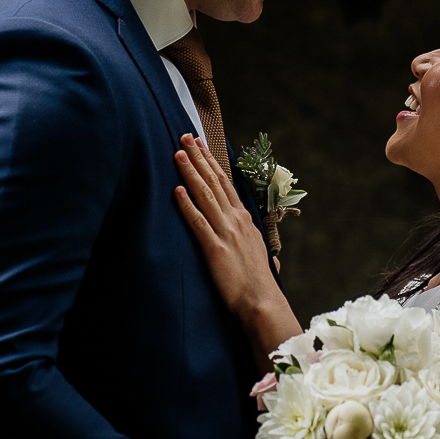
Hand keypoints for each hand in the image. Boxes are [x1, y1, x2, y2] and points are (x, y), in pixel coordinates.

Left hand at [173, 135, 299, 354]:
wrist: (262, 302)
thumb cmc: (257, 282)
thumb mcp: (256, 251)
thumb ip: (247, 237)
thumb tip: (244, 230)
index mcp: (245, 218)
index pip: (225, 182)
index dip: (211, 161)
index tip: (200, 144)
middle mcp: (236, 220)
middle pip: (214, 182)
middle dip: (198, 157)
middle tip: (185, 136)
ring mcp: (226, 233)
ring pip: (205, 196)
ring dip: (190, 173)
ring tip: (177, 153)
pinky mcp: (215, 249)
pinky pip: (198, 223)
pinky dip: (187, 205)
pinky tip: (177, 191)